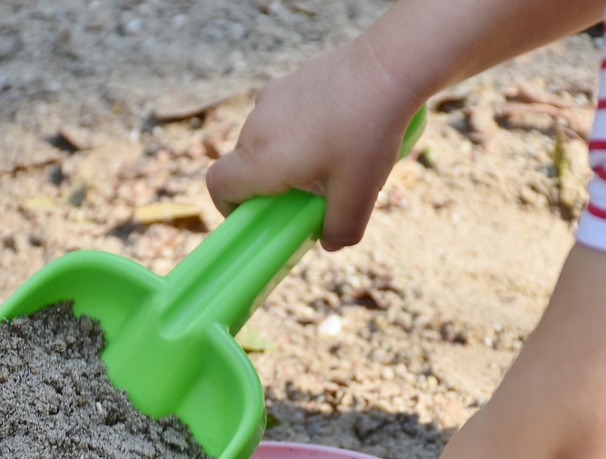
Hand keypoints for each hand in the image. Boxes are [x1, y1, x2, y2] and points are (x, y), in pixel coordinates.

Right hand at [206, 37, 419, 250]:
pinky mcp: (290, 81)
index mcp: (262, 157)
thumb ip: (342, 228)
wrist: (388, 68)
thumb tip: (331, 243)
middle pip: (243, 164)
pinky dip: (297, 132)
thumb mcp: (360, 193)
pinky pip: (281, 117)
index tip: (257, 214)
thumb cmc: (368, 132)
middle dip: (267, 186)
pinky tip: (336, 131)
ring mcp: (272, 98)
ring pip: (264, 140)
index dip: (228, 206)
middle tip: (307, 195)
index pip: (218, 185)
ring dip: (284, 157)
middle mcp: (258, 126)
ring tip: (328, 161)